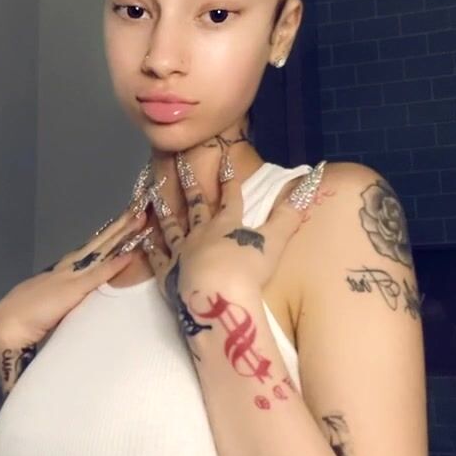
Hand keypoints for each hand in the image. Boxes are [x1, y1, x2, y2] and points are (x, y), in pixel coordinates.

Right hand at [0, 204, 152, 400]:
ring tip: (139, 218)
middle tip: (140, 210)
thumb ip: (68, 300)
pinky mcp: (72, 290)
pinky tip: (131, 254)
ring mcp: (71, 276)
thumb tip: (81, 301)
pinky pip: (98, 274)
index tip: (125, 223)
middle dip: (120, 226)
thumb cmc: (27, 320)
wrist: (8, 326)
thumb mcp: (53, 305)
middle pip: (99, 242)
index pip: (91, 249)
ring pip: (102, 249)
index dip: (108, 237)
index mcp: (63, 271)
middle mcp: (69, 267)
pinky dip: (115, 264)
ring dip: (121, 235)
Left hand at [141, 151, 327, 306]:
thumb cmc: (248, 269)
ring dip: (164, 207)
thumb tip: (313, 177)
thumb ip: (292, 211)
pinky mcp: (168, 275)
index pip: (230, 196)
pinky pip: (156, 257)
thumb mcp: (276, 239)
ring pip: (170, 225)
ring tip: (154, 189)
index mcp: (227, 225)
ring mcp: (181, 252)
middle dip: (189, 181)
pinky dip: (149, 245)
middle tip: (179, 159)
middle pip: (195, 204)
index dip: (229, 177)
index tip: (223, 158)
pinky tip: (142, 236)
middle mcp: (201, 233)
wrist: (218, 296)